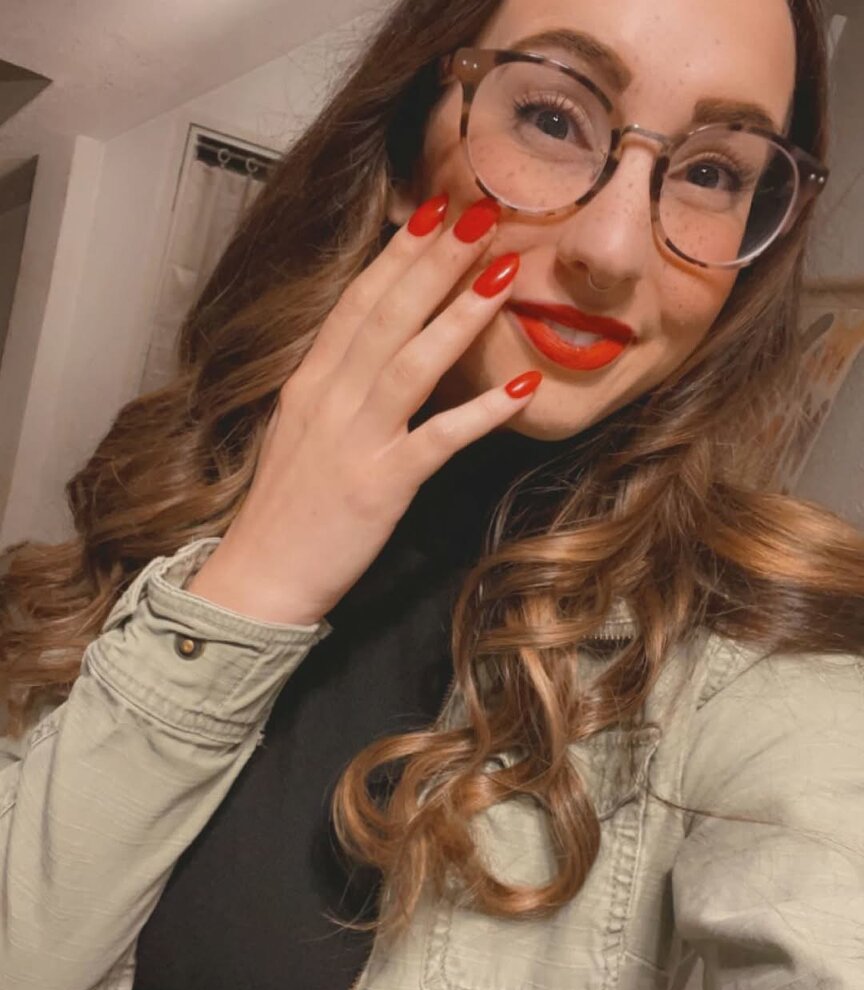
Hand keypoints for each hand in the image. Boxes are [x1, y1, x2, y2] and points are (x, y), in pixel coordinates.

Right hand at [185, 194, 541, 625]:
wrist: (258, 578)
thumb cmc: (285, 507)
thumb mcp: (302, 429)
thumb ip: (337, 384)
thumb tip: (375, 346)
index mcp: (310, 380)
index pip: (357, 301)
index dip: (399, 253)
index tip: (436, 208)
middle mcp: (329, 398)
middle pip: (387, 315)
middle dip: (436, 260)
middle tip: (481, 210)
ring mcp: (353, 440)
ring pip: (410, 363)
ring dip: (459, 315)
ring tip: (504, 271)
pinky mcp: (379, 487)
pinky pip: (436, 442)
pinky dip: (479, 414)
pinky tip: (519, 388)